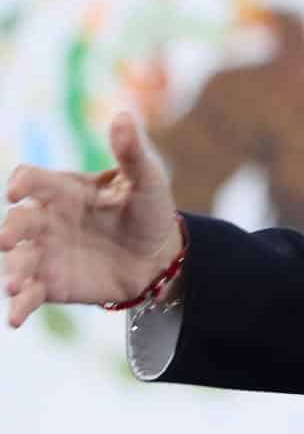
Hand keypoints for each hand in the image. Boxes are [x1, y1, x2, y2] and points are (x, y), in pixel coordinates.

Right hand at [2, 112, 180, 327]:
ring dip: (11, 273)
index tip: (19, 189)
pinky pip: (27, 295)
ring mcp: (44, 253)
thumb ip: (132, 152)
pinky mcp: (49, 284)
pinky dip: (18, 305)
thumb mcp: (147, 181)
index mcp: (65, 191)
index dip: (22, 183)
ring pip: (16, 262)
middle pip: (17, 222)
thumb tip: (124, 116)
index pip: (33, 181)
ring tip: (14, 286)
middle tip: (10, 240)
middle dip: (10, 230)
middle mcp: (47, 221)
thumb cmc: (148, 211)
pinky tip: (15, 316)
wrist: (158, 257)